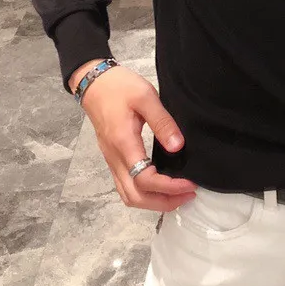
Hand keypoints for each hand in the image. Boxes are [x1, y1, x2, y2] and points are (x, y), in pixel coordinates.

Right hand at [72, 62, 197, 211]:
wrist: (94, 82)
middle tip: (188, 194)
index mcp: (123, 143)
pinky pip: (125, 186)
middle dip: (163, 202)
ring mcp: (111, 160)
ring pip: (128, 195)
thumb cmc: (119, 87)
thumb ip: (162, 122)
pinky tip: (160, 185)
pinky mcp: (112, 158)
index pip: (145, 180)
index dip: (169, 187)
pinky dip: (144, 193)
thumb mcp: (146, 96)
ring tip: (178, 194)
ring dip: (153, 201)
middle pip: (135, 197)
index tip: (190, 184)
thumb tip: (177, 146)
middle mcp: (115, 158)